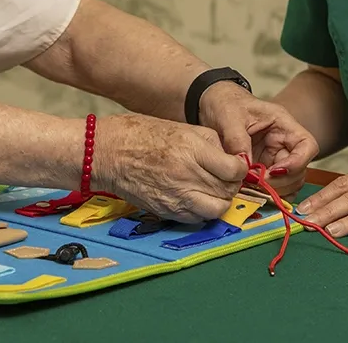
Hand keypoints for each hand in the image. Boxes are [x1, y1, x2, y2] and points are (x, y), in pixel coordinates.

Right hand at [95, 113, 247, 222]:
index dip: (240, 168)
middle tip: (224, 177)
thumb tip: (231, 160)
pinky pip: (197, 218)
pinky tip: (196, 197)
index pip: (235, 170)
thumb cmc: (142, 134)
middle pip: (228, 191)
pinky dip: (203, 210)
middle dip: (232, 184)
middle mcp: (187, 176)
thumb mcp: (182, 127)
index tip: (235, 166)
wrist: (107, 153)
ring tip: (213, 190)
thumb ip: (211, 144)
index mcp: (192, 150)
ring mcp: (176, 197)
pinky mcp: (167, 212)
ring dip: (220, 201)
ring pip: (217, 210)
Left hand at [198, 83, 318, 198]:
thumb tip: (244, 166)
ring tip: (250, 188)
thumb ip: (237, 141)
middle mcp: (283, 142)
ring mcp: (274, 157)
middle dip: (281, 182)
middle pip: (299, 170)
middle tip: (256, 184)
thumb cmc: (225, 103)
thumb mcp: (229, 117)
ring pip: (288, 182)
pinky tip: (248, 191)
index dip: (297, 163)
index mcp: (282, 124)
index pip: (307, 146)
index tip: (274, 172)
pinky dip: (264, 193)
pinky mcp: (262, 168)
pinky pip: (272, 186)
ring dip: (273, 190)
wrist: (212, 105)